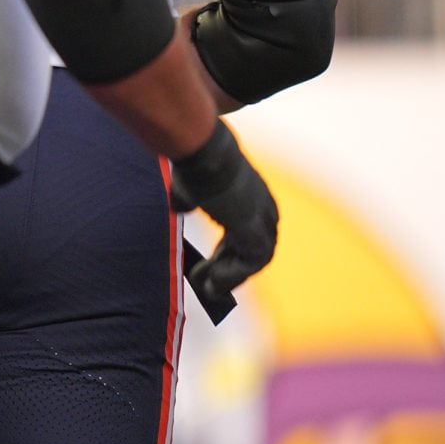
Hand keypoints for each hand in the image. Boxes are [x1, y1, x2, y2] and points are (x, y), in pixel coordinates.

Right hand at [171, 122, 277, 318]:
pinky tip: (211, 283)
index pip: (248, 230)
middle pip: (255, 248)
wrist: (204, 154)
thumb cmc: (195, 160)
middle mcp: (264, 208)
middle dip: (230, 267)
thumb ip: (189, 198)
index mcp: (254, 194)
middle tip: (208, 285)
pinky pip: (250, 263)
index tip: (210, 267)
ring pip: (255, 259)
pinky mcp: (255, 232)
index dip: (229, 252)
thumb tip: (179, 207)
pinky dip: (232, 275)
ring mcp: (263, 220)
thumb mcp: (192, 181)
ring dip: (232, 276)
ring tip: (208, 290)